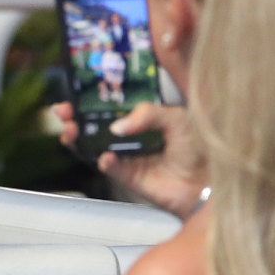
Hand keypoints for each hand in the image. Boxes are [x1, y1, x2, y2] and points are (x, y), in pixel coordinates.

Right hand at [56, 100, 206, 217]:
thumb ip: (148, 114)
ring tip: (73, 132)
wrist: (211, 180)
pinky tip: (106, 157)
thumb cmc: (200, 145)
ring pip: (95, 146)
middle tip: (63, 113)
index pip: (110, 104)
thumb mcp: (177, 118)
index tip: (72, 94)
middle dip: (75, 118)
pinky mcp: (130, 178)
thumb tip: (117, 125)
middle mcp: (132, 136)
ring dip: (80, 139)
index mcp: (143, 117)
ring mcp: (129, 156)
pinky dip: (106, 163)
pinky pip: (112, 169)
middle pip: (95, 125)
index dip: (89, 99)